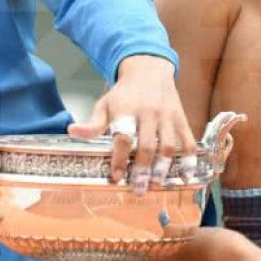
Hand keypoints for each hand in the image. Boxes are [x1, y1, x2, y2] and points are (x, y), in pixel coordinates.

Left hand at [68, 55, 195, 194]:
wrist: (150, 70)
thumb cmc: (124, 93)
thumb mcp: (105, 104)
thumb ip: (92, 124)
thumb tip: (72, 132)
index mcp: (126, 109)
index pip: (123, 137)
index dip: (120, 158)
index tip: (117, 177)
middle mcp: (148, 112)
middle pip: (147, 145)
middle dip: (142, 170)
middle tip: (139, 190)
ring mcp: (167, 116)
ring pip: (168, 145)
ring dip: (163, 167)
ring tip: (157, 184)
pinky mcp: (181, 119)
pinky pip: (187, 140)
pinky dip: (188, 159)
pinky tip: (186, 175)